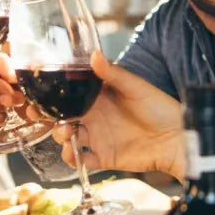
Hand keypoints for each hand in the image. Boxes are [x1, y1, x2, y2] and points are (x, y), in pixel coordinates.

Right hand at [52, 52, 184, 180]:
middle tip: (40, 116)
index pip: (69, 94)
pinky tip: (76, 153)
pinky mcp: (105, 156)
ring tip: (67, 133)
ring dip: (60, 136)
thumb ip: (114, 74)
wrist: (177, 138)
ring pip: (68, 138)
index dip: (51, 95)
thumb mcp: (136, 87)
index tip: (38, 96)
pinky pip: (82, 160)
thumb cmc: (160, 107)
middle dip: (48, 117)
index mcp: (99, 96)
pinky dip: (74, 158)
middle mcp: (95, 116)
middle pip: (62, 116)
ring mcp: (98, 137)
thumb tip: (95, 54)